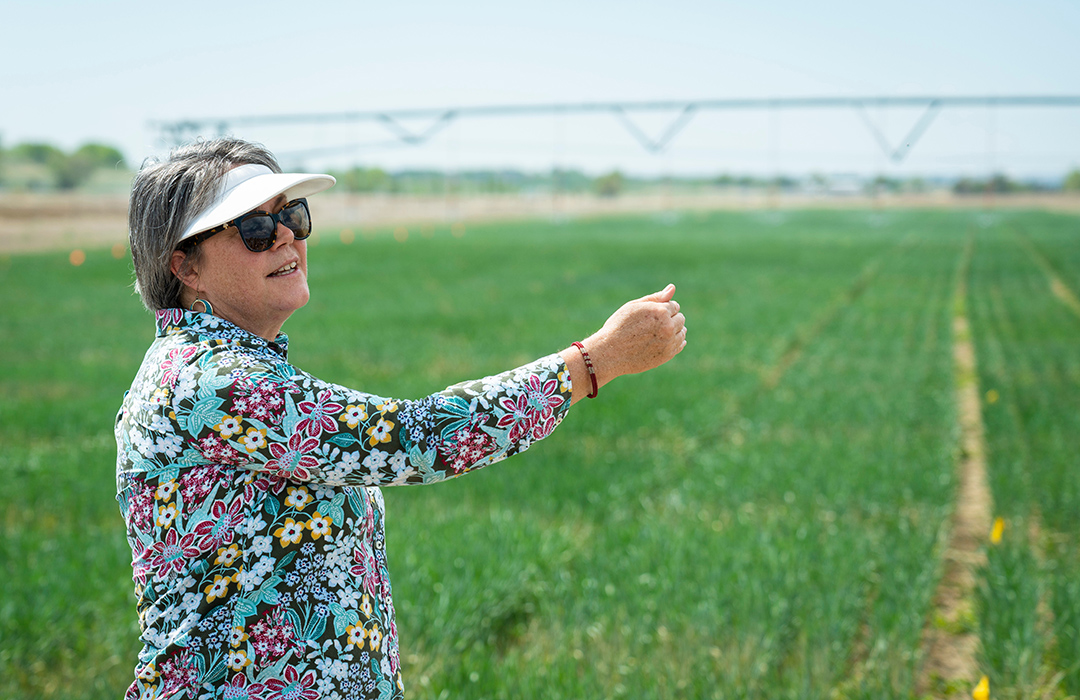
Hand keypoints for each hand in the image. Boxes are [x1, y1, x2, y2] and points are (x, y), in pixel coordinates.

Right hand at [561, 284, 686, 402]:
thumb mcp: (634, 307)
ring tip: (656, 333)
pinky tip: (662, 341)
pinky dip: (674, 341)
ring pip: (682, 332)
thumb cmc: (619, 326)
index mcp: (660, 312)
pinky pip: (680, 344)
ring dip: (674, 330)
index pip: (674, 305)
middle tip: (652, 324)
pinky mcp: (667, 355)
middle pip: (680, 318)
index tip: (651, 314)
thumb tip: (672, 288)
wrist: (610, 353)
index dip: (663, 308)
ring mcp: (669, 342)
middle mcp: (668, 327)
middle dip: (670, 319)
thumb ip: (655, 298)